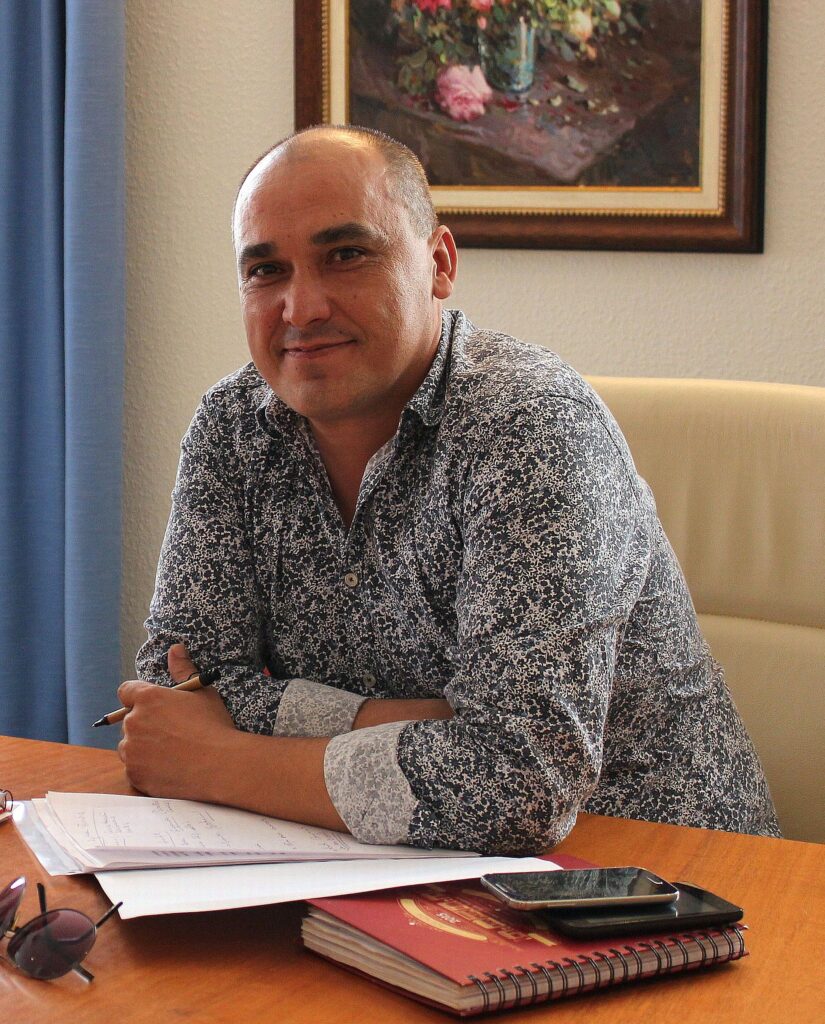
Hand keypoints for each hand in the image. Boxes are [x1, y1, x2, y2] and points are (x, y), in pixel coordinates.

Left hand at [117, 645, 235, 800]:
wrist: (221, 765)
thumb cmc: (214, 725)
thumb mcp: (202, 693)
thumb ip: (184, 670)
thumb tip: (175, 648)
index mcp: (148, 698)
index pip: (126, 691)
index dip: (138, 698)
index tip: (154, 707)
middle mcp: (134, 722)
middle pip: (129, 720)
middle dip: (145, 725)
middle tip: (171, 733)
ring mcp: (132, 750)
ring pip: (129, 746)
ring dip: (142, 748)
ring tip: (171, 753)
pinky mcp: (134, 774)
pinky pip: (134, 769)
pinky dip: (146, 769)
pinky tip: (169, 768)